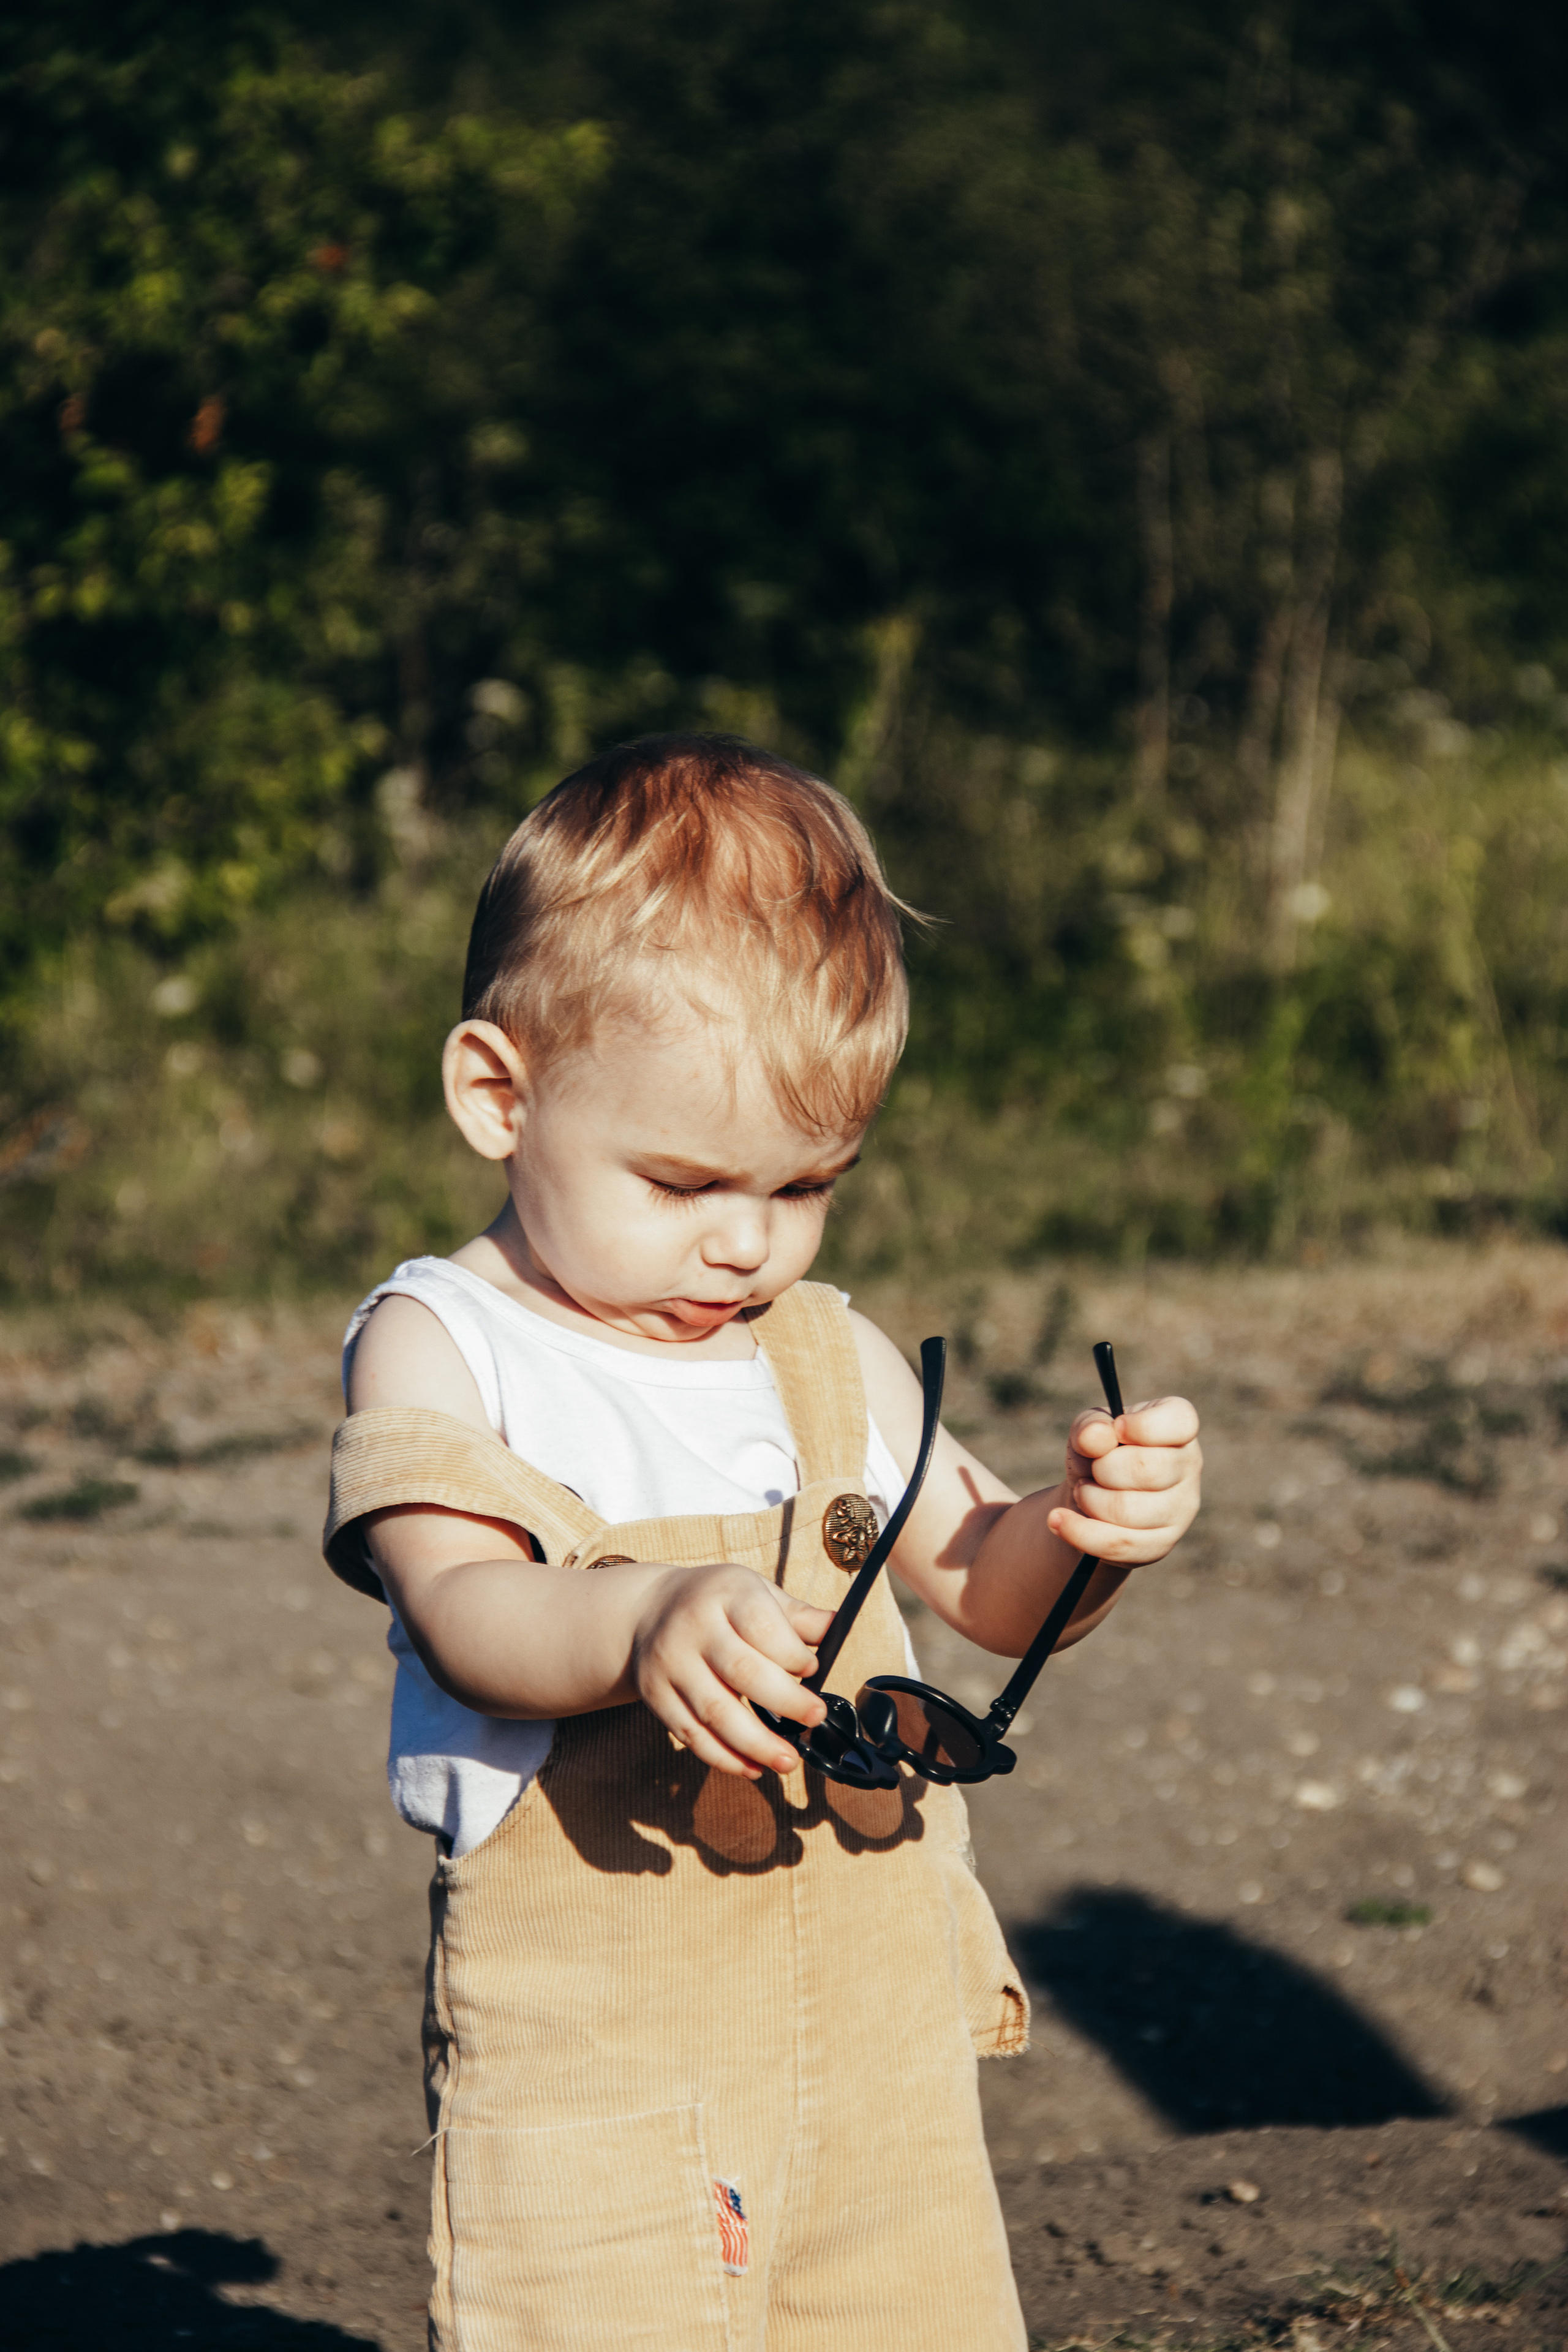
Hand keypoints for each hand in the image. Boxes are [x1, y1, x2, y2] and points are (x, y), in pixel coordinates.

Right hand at [628, 1563, 833, 1778]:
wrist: (647, 1610)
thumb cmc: (716, 1603)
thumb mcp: (754, 1592)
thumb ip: (795, 1616)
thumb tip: (836, 1628)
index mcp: (725, 1594)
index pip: (762, 1627)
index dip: (793, 1654)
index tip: (814, 1670)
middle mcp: (693, 1627)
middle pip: (742, 1671)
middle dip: (785, 1701)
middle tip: (814, 1718)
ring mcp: (671, 1663)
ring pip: (715, 1712)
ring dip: (756, 1744)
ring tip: (788, 1761)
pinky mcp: (655, 1695)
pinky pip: (691, 1734)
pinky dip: (723, 1758)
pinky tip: (752, 1768)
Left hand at [1045, 1395, 1201, 1565]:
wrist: (1090, 1499)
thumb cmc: (1097, 1453)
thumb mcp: (1088, 1430)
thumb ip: (1090, 1426)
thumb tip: (1095, 1437)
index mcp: (1178, 1427)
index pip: (1180, 1421)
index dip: (1142, 1426)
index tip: (1117, 1428)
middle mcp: (1189, 1467)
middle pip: (1146, 1469)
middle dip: (1103, 1468)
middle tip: (1092, 1469)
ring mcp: (1180, 1510)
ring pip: (1129, 1511)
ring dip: (1090, 1499)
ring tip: (1082, 1491)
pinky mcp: (1160, 1544)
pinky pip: (1118, 1544)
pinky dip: (1079, 1532)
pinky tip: (1058, 1520)